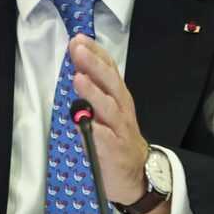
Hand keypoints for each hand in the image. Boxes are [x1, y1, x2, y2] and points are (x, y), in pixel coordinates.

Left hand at [68, 35, 153, 210]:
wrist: (136, 174)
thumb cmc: (117, 137)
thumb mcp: (108, 109)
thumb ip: (95, 89)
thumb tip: (78, 65)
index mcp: (119, 96)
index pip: (109, 68)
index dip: (96, 53)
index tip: (79, 39)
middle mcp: (121, 109)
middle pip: (110, 83)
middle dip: (93, 64)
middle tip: (77, 49)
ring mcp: (119, 129)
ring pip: (108, 108)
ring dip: (93, 92)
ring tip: (79, 78)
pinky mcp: (114, 150)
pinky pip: (104, 139)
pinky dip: (95, 130)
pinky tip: (84, 123)